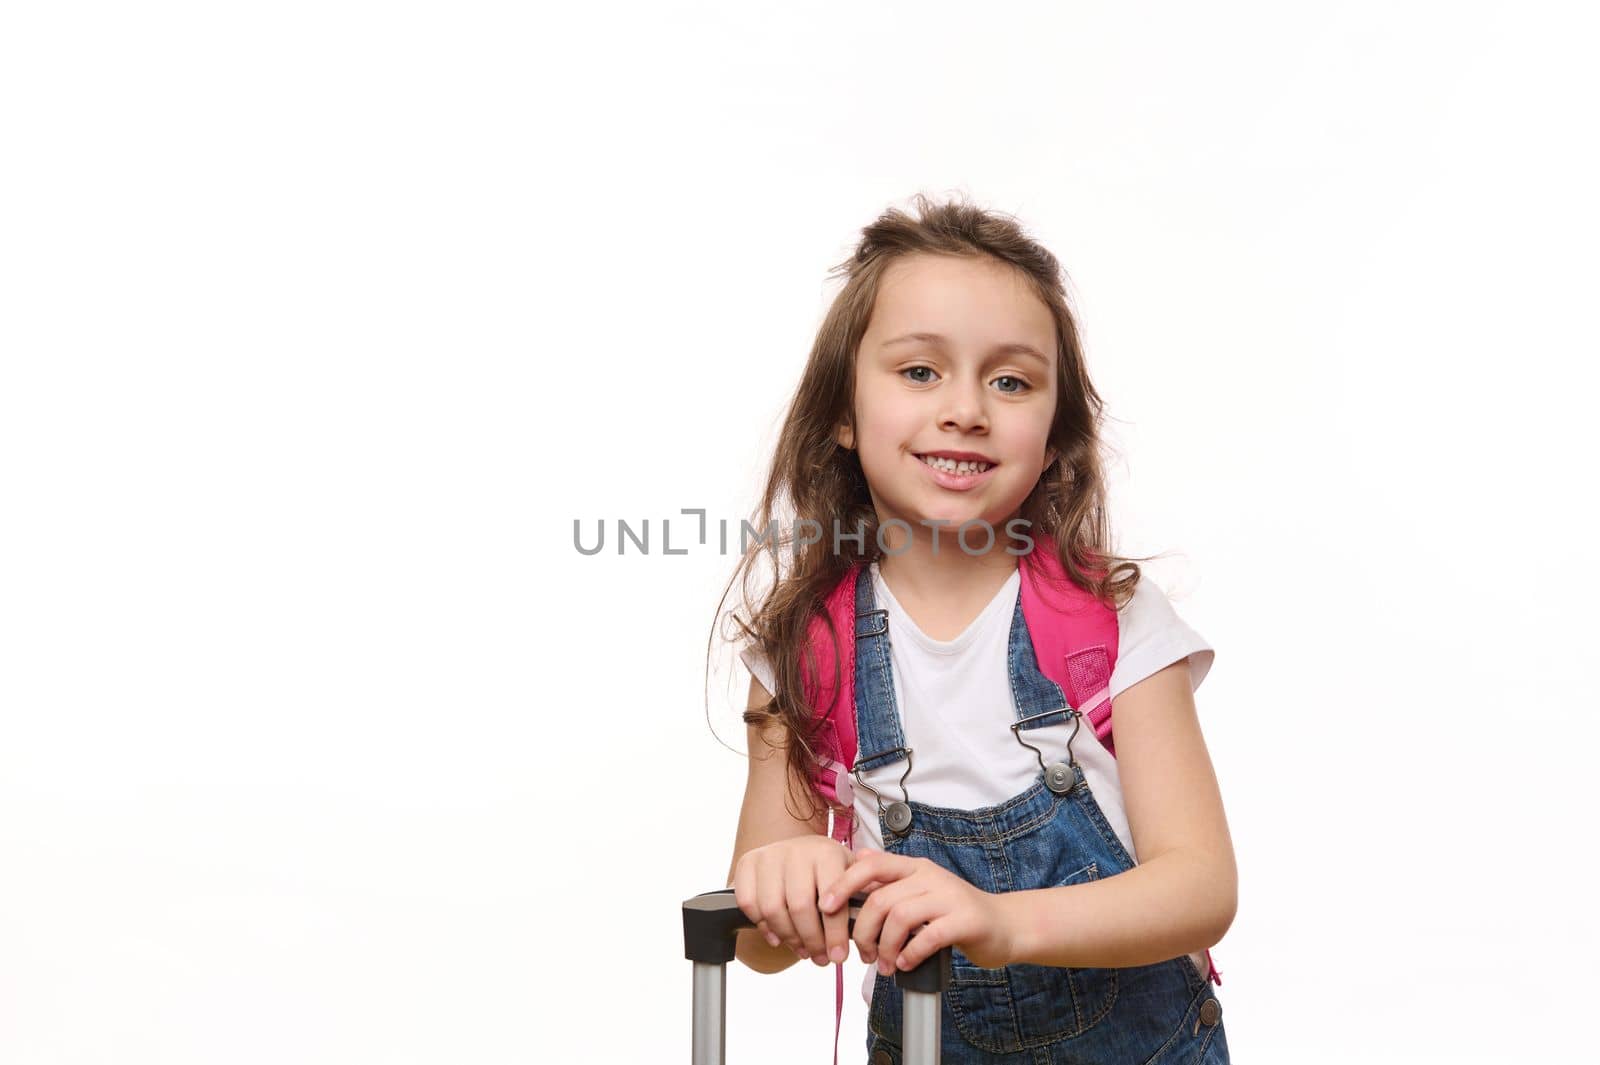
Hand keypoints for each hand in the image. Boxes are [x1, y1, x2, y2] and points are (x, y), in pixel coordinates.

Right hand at [731, 835, 854, 966]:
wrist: (795, 848)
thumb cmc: (827, 869)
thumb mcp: (849, 873)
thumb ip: (863, 892)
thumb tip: (876, 916)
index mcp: (825, 852)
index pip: (831, 897)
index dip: (835, 931)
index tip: (839, 956)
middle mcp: (795, 851)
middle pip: (800, 907)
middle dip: (812, 940)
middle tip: (821, 959)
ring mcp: (768, 856)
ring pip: (773, 909)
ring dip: (789, 938)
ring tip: (803, 951)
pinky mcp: (746, 864)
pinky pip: (749, 903)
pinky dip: (763, 927)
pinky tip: (779, 938)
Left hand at [819, 851, 1016, 972]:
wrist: (1005, 925)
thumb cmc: (956, 912)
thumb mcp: (922, 888)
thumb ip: (892, 878)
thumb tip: (859, 856)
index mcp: (915, 867)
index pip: (872, 865)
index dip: (844, 883)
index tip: (826, 906)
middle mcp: (930, 876)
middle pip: (881, 898)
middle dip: (864, 931)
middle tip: (864, 954)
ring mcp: (949, 896)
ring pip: (900, 918)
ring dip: (886, 947)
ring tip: (885, 965)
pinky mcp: (965, 920)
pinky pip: (927, 937)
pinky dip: (910, 954)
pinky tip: (906, 963)